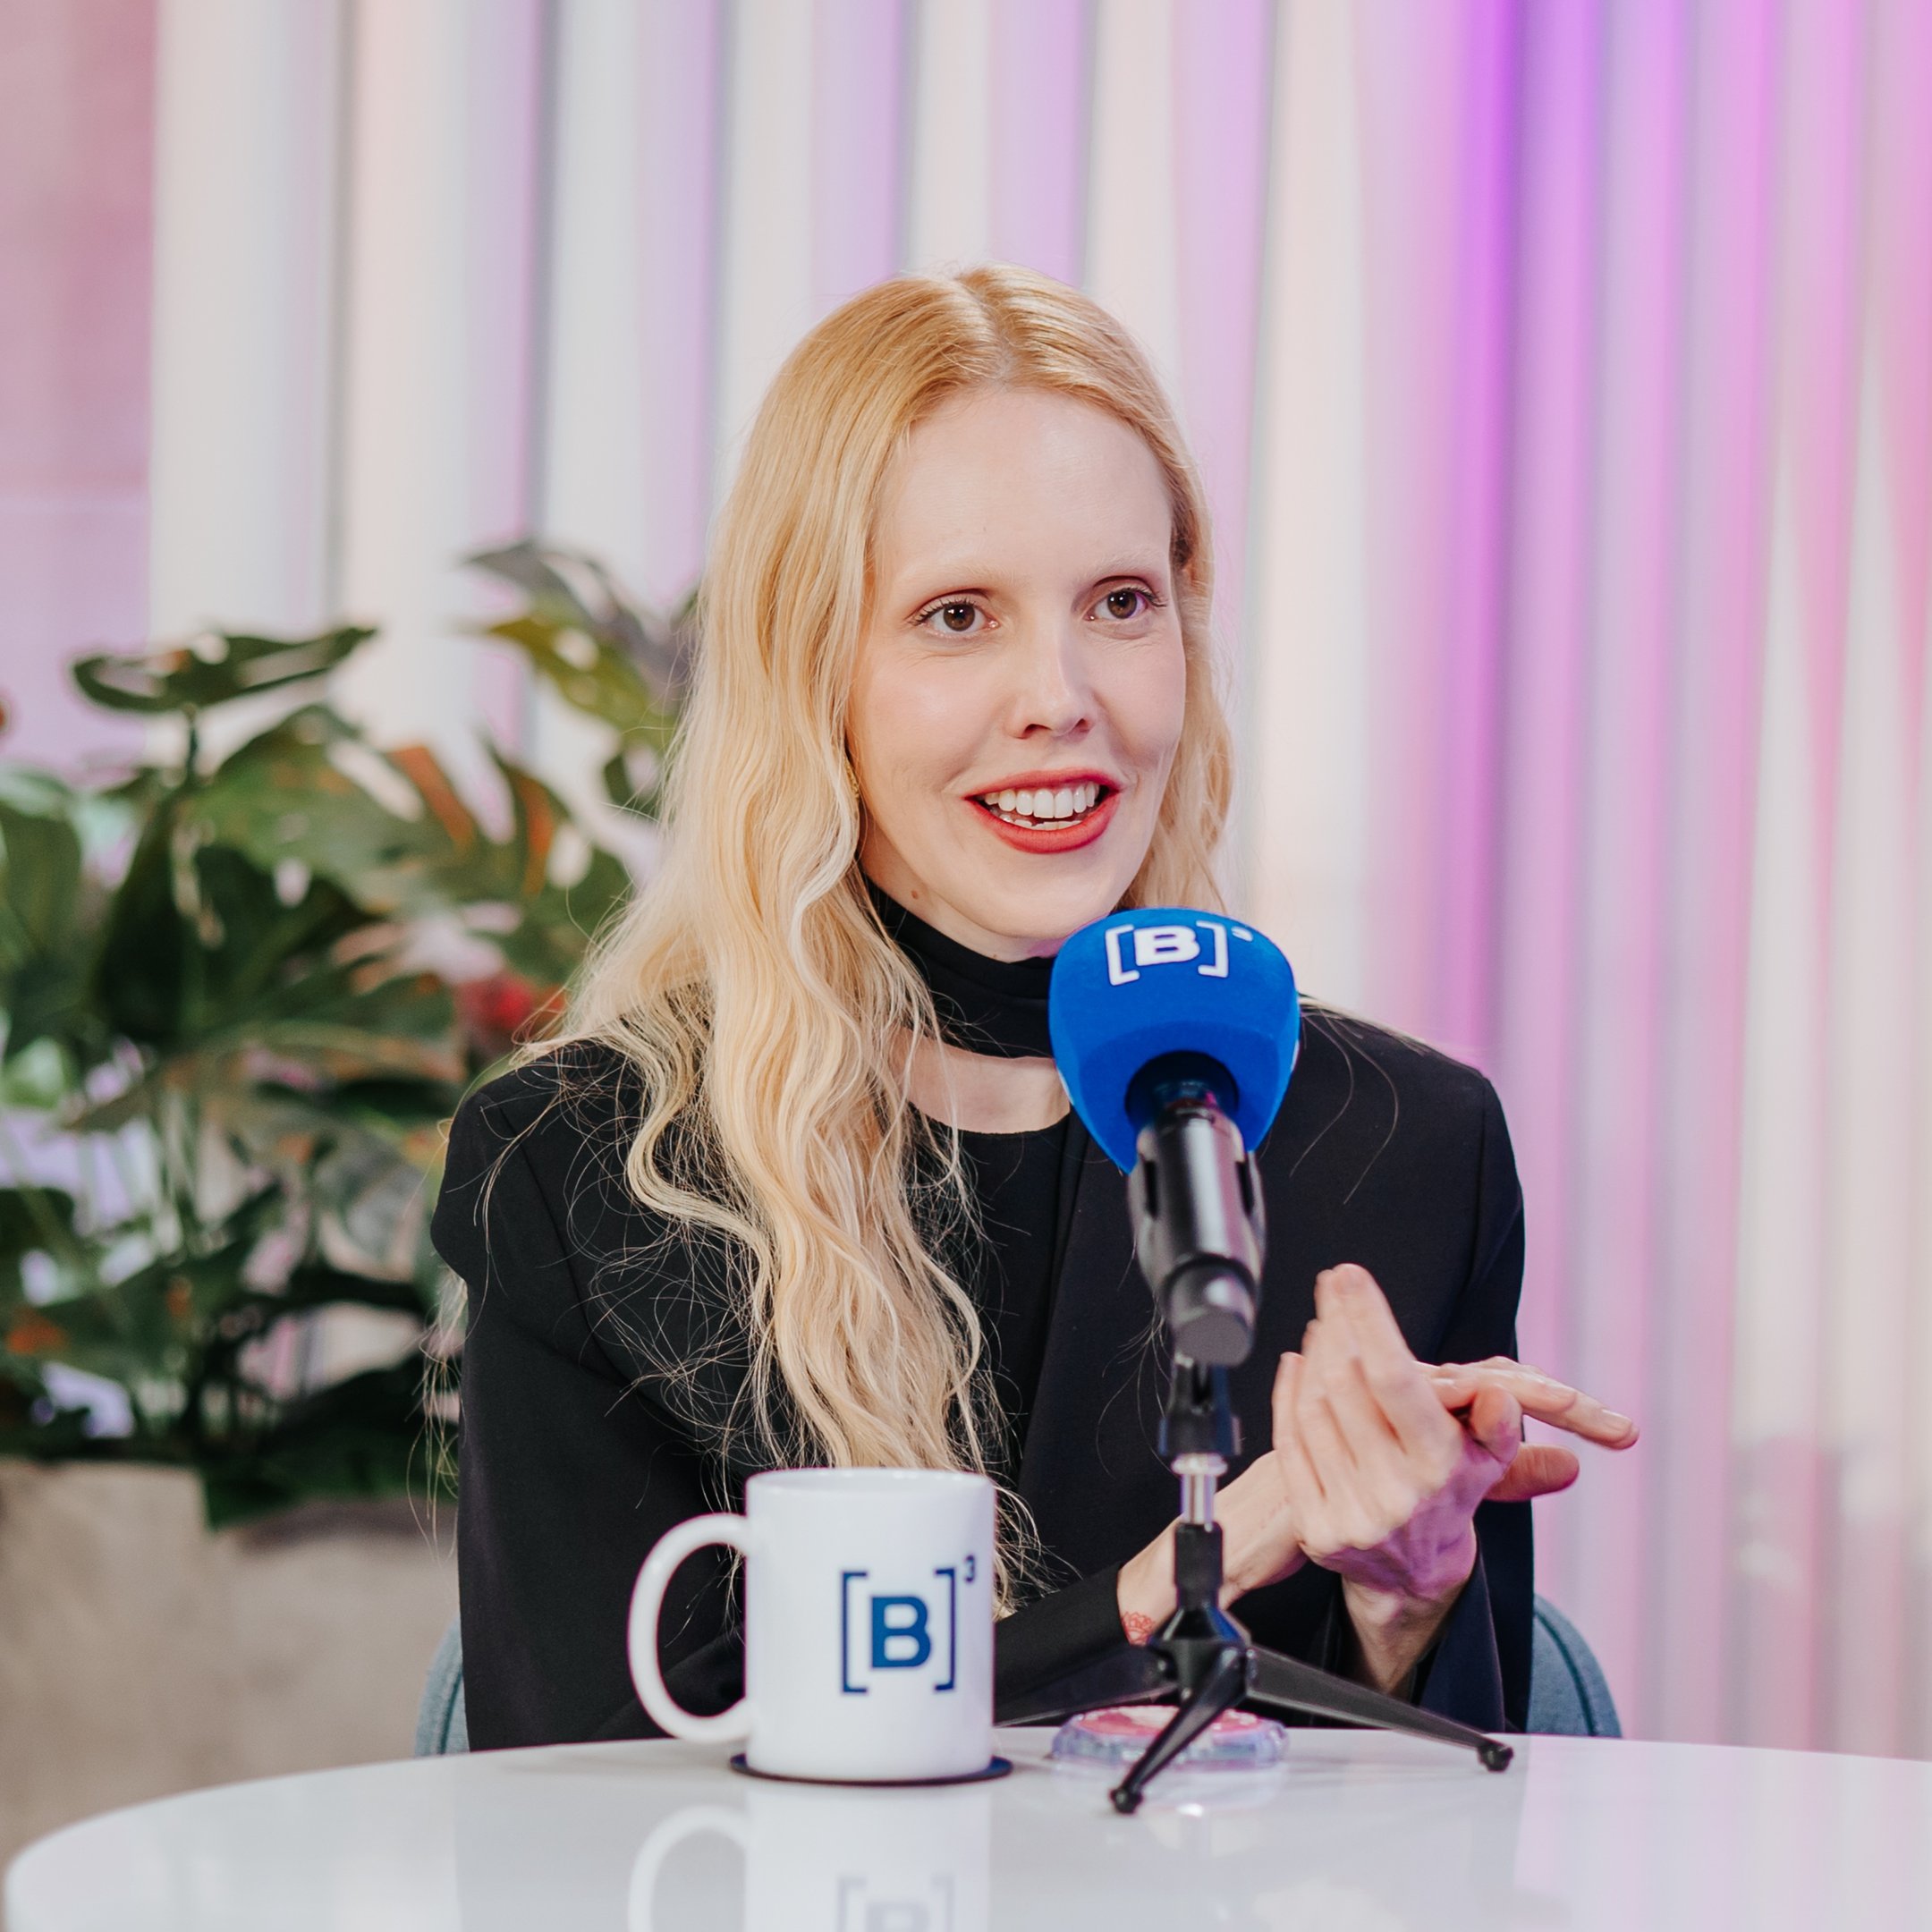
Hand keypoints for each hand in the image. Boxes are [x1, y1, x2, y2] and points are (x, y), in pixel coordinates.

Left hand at [1114, 1278, 1637, 1649]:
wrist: (1415, 1574)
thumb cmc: (1450, 1493)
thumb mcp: (1489, 1460)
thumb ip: (1497, 1425)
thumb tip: (1499, 1397)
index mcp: (1439, 1468)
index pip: (1394, 1381)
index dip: (1368, 1320)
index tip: (1349, 1275)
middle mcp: (1394, 1493)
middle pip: (1345, 1384)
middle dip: (1337, 1326)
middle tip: (1334, 1290)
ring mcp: (1350, 1512)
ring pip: (1313, 1407)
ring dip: (1314, 1355)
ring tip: (1323, 1324)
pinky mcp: (1315, 1526)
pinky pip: (1290, 1442)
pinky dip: (1288, 1394)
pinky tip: (1297, 1364)